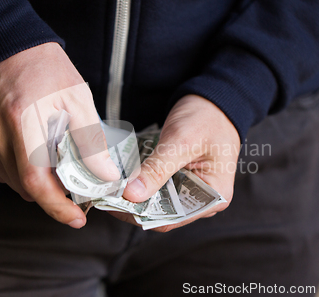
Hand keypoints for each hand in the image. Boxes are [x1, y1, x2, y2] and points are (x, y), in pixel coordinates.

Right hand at [0, 43, 118, 228]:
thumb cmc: (44, 67)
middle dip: (51, 193)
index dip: (57, 206)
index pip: (36, 180)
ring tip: (51, 161)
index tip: (77, 218)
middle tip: (72, 185)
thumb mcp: (77, 97)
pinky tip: (28, 151)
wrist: (3, 43)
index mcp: (23, 118)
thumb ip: (90, 140)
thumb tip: (106, 176)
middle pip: (23, 185)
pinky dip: (16, 169)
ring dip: (34, 181)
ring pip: (9, 180)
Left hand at [113, 94, 240, 231]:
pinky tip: (121, 177)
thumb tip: (131, 195)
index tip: (112, 202)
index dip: (140, 213)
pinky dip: (139, 183)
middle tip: (104, 193)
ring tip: (108, 186)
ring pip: (156, 201)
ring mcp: (191, 191)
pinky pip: (156, 188)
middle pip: (162, 213)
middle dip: (133, 204)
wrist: (213, 99)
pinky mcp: (179, 180)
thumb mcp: (181, 142)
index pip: (172, 218)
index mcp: (214, 197)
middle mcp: (203, 201)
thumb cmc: (206, 118)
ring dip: (133, 194)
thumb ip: (158, 169)